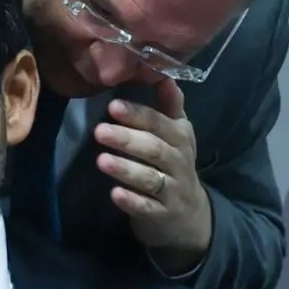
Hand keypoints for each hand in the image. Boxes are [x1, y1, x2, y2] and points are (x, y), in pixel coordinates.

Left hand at [92, 78, 211, 272]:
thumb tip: (163, 72)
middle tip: (99, 131)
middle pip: (155, 149)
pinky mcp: (163, 214)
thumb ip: (168, 105)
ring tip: (101, 160)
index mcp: (181, 138)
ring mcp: (173, 190)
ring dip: (126, 169)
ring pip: (151, 178)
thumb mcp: (176, 134)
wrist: (189, 216)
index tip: (112, 106)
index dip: (138, 115)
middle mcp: (180, 162)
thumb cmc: (173, 165)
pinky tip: (114, 194)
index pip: (160, 124)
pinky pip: (148, 207)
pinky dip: (132, 201)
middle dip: (127, 139)